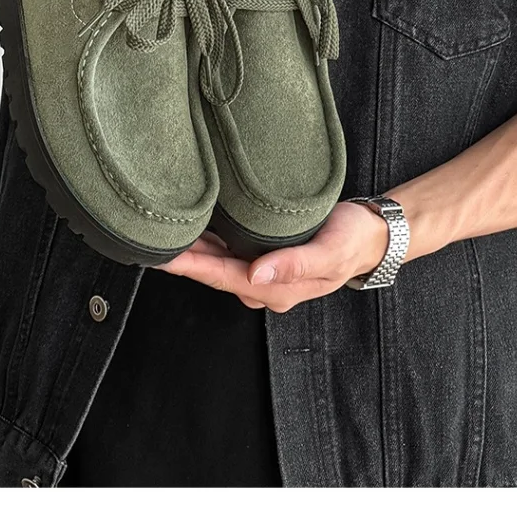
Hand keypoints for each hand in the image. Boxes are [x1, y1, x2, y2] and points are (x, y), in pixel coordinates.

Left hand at [157, 202, 388, 312]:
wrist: (370, 234)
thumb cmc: (351, 240)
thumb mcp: (329, 252)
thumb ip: (295, 265)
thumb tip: (257, 274)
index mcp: (274, 289)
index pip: (221, 277)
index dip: (189, 267)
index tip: (160, 256)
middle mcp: (262, 284)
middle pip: (212, 271)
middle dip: (181, 258)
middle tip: (145, 237)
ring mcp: (262, 271)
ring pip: (217, 261)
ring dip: (191, 249)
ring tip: (159, 231)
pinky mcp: (263, 254)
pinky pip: (228, 250)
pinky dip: (208, 241)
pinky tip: (192, 228)